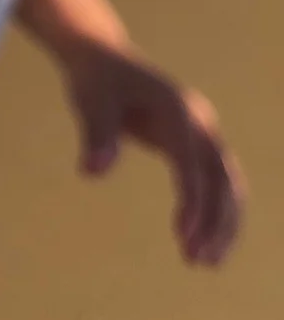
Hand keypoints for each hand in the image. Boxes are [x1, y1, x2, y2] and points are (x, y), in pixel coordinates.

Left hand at [63, 38, 244, 265]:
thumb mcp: (90, 102)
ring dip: (223, 223)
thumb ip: (96, 134)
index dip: (192, 200)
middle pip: (222, 177)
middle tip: (197, 261)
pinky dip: (216, 211)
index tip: (184, 237)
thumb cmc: (95, 80)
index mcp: (176, 108)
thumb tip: (92, 172)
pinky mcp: (197, 141)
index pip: (192, 163)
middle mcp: (198, 119)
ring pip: (228, 183)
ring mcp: (203, 129)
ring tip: (203, 263)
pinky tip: (201, 239)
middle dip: (215, 222)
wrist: (103, 57)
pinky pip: (218, 181)